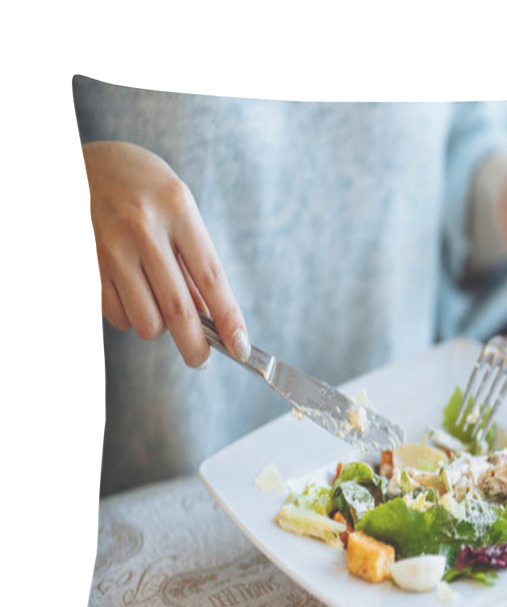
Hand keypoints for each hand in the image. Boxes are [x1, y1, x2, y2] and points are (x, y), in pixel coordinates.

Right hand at [82, 141, 249, 366]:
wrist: (82, 163)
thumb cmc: (145, 191)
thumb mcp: (179, 211)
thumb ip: (193, 262)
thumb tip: (209, 320)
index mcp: (178, 208)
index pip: (211, 277)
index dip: (229, 318)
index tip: (241, 347)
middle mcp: (143, 226)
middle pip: (178, 309)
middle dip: (195, 346)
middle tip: (201, 361)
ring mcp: (110, 245)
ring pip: (145, 320)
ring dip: (158, 328)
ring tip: (158, 307)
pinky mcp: (85, 262)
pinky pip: (116, 315)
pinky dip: (130, 318)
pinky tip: (131, 295)